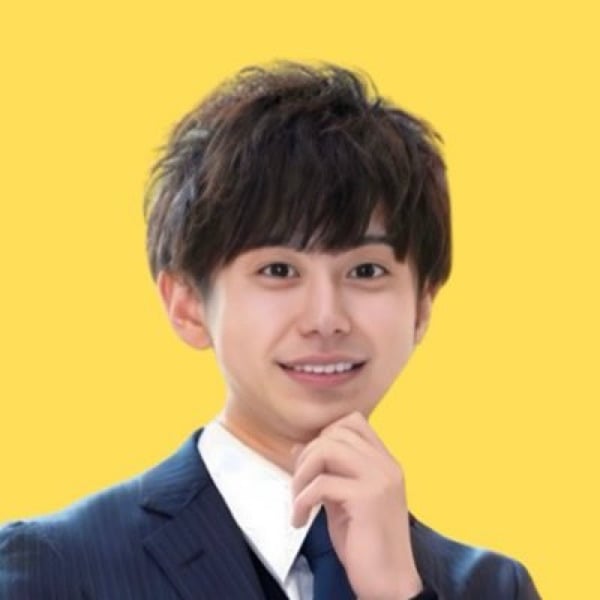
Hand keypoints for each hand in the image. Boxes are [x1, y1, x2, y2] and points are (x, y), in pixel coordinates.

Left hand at [291, 412, 422, 599]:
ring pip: (326, 449)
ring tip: (298, 500)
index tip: (314, 464)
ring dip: (301, 474)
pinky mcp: (368, 498)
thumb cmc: (366, 544)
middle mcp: (386, 464)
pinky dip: (300, 501)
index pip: (353, 422)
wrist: (389, 584)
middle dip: (308, 455)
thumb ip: (327, 471)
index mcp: (384, 461)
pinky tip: (299, 520)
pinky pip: (320, 484)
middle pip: (335, 432)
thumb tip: (298, 448)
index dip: (325, 435)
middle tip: (301, 485)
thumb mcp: (342, 500)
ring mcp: (379, 478)